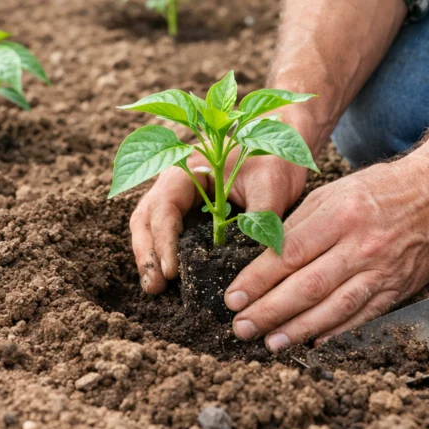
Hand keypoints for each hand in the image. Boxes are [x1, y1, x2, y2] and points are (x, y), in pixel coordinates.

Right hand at [130, 149, 308, 293]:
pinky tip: (171, 278)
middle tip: (155, 287)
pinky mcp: (191, 210)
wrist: (282, 140)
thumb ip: (260, 219)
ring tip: (156, 288)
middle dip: (147, 253)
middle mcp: (176, 181)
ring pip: (150, 226)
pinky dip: (164, 253)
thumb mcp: (272, 186)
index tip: (172, 271)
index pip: (164, 208)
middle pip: (146, 218)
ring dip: (150, 256)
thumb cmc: (275, 158)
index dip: (164, 241)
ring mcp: (180, 196)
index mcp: (187, 166)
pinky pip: (168, 231)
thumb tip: (254, 263)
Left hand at [223, 154, 428, 350]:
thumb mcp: (331, 193)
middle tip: (242, 327)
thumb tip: (264, 259)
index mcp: (339, 216)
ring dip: (299, 330)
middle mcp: (361, 246)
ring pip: (334, 308)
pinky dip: (335, 331)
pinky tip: (312, 341)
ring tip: (271, 343)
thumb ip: (298, 226)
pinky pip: (362, 316)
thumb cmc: (378, 189)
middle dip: (270, 311)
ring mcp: (382, 271)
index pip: (289, 254)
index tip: (233, 297)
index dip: (258, 280)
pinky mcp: (398, 289)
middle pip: (308, 286)